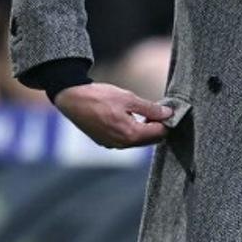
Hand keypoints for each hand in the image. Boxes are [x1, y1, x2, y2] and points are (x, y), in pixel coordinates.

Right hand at [54, 82, 172, 148]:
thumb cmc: (99, 96)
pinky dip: (132, 131)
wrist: (72, 98)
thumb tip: (168, 113)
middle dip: (157, 127)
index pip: (159, 133)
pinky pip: (125, 140)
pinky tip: (129, 117)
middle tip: (158, 111)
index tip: (169, 110)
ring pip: (137, 141)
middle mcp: (122, 144)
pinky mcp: (104, 142)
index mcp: (130, 135)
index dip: (167, 122)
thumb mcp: (128, 98)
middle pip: (150, 140)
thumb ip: (150, 108)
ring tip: (145, 113)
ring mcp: (112, 145)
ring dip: (144, 130)